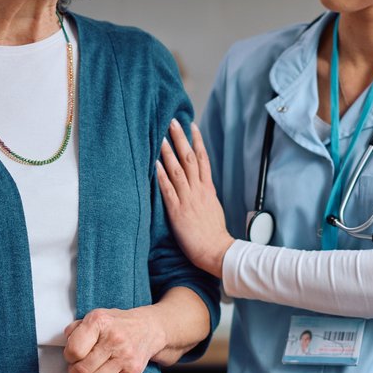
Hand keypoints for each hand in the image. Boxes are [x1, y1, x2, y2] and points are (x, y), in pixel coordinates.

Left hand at [63, 307, 165, 372]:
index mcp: (101, 322)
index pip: (75, 349)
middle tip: (76, 367)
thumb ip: (76, 328)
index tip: (71, 355)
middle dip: (74, 371)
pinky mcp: (134, 371)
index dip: (68, 356)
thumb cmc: (118, 324)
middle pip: (83, 368)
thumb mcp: (96, 315)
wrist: (149, 327)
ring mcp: (126, 357)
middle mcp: (114, 339)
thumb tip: (66, 344)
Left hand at [156, 119, 233, 277]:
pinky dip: (162, 176)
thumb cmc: (214, 235)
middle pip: (190, 158)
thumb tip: (202, 187)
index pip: (203, 159)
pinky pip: (169, 190)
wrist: (217, 251)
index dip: (197, 141)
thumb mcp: (213, 209)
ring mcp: (188, 200)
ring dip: (169, 152)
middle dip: (181, 138)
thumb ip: (206, 196)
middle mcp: (199, 190)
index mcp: (208, 189)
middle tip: (173, 121)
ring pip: (179, 170)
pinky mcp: (178, 211)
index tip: (192, 126)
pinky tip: (155, 164)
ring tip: (161, 137)